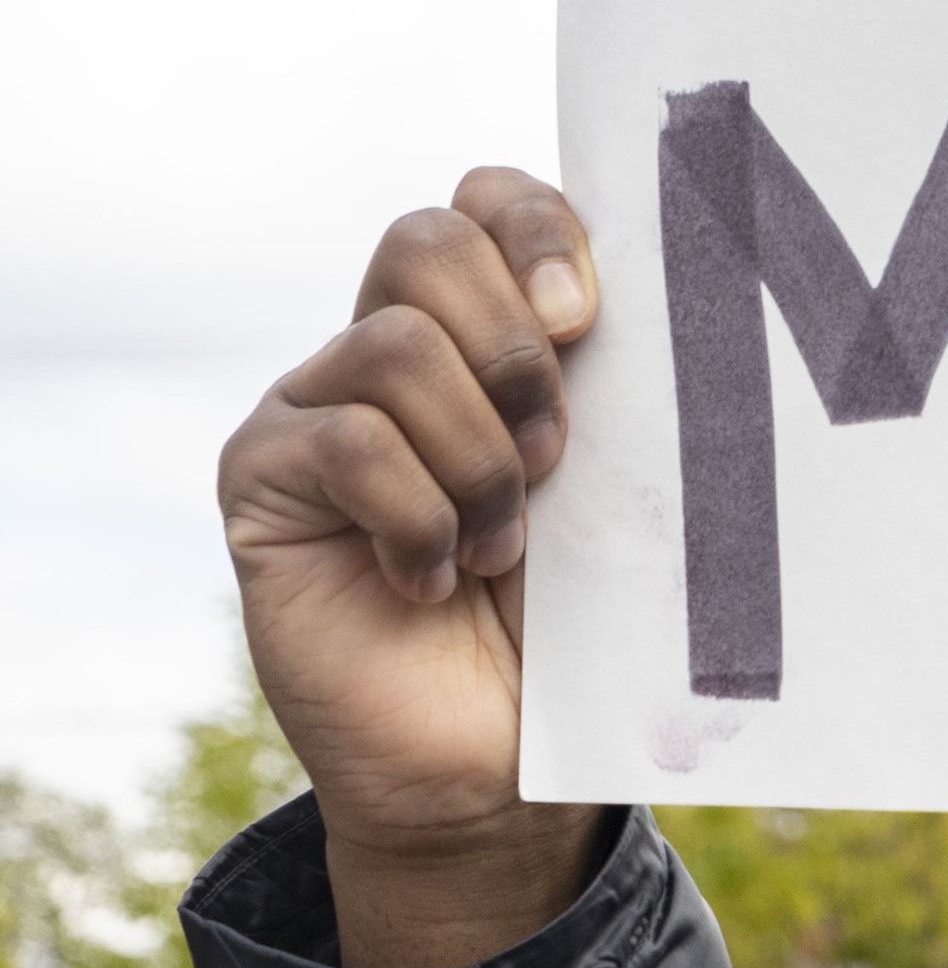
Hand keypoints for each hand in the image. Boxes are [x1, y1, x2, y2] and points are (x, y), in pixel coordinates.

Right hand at [213, 170, 615, 967]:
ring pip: (393, 348)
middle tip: (558, 456)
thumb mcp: (621, 493)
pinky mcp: (263, 477)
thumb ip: (622, 394)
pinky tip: (432, 579)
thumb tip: (665, 300)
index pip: (484, 202)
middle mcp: (388, 352)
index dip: (537, 226)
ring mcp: (316, 407)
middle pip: (426, 243)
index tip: (590, 315)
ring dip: (480, 458)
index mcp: (483, 334)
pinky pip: (345, 445)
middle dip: (514, 348)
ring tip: (505, 549)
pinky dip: (417, 518)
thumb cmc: (577, 626)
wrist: (505, 764)